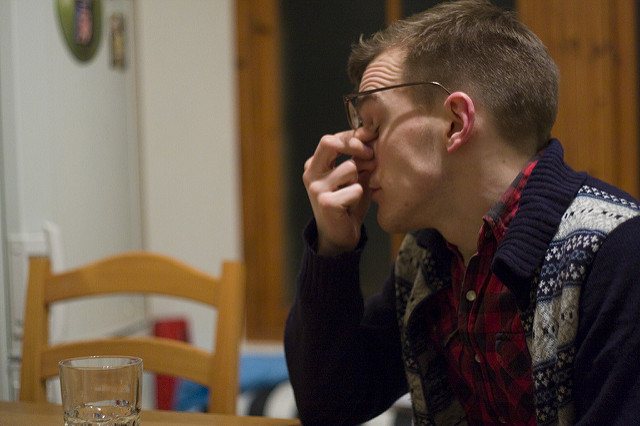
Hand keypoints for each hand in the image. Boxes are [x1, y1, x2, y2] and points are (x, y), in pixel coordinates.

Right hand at [303, 127, 375, 254]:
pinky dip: (360, 196)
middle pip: (329, 143)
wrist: (339, 236)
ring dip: (360, 178)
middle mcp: (311, 174)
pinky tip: (352, 206)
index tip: (370, 143)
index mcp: (314, 165)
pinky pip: (355, 189)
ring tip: (356, 191)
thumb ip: (358, 157)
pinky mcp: (326, 203)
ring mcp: (316, 189)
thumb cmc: (348, 202)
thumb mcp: (354, 176)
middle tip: (370, 156)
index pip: (332, 139)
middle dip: (354, 146)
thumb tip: (370, 134)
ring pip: (350, 167)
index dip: (354, 138)